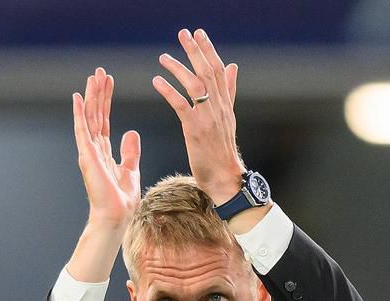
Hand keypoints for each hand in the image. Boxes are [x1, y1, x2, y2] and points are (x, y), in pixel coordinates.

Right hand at [73, 67, 140, 230]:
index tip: (108, 82)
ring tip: (94, 76)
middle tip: (100, 71)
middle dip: (98, 92)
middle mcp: (94, 149)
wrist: (116, 216)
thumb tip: (131, 133)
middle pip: (96, 114)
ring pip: (89, 117)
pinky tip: (79, 97)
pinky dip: (80, 113)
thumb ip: (130, 151)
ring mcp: (89, 151)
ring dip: (91, 96)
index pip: (105, 120)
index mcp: (104, 152)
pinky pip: (82, 130)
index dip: (106, 101)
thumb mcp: (131, 170)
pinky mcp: (87, 156)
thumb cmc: (121, 200)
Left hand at [152, 29, 243, 205]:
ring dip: (178, 68)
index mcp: (225, 103)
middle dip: (195, 50)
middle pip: (208, 72)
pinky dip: (169, 91)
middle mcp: (218, 107)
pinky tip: (157, 81)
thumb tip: (233, 66)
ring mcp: (207, 118)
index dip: (208, 50)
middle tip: (183, 33)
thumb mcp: (228, 117)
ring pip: (195, 85)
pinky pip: (181, 105)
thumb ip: (228, 91)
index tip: (198, 33)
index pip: (218, 70)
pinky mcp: (195, 130)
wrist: (225, 177)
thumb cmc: (222, 151)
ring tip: (163, 57)